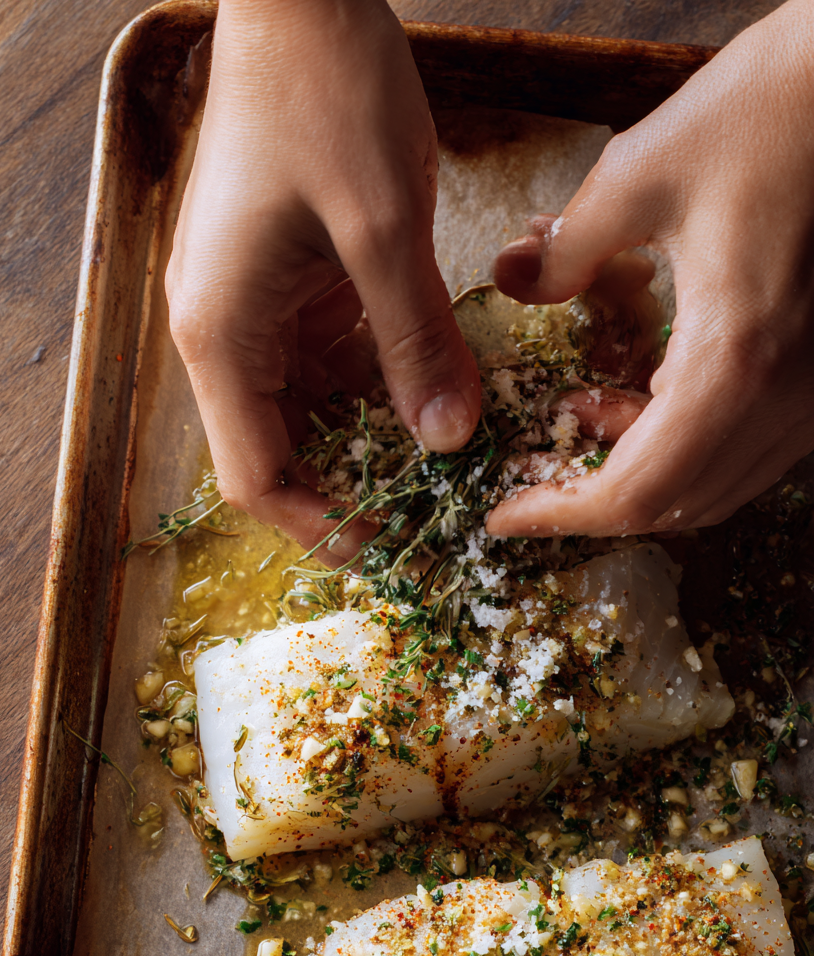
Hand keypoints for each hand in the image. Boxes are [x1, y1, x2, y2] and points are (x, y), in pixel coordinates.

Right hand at [166, 0, 479, 554]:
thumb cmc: (323, 94)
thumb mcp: (382, 228)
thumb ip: (417, 342)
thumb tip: (451, 441)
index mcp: (221, 334)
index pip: (255, 477)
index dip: (319, 525)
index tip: (390, 546)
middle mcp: (225, 331)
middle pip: (281, 449)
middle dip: (354, 483)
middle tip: (436, 506)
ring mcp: (255, 305)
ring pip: (311, 408)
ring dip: (374, 433)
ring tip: (448, 454)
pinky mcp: (290, 279)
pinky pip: (332, 357)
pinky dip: (381, 380)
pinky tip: (436, 386)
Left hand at [487, 0, 813, 539]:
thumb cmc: (770, 111)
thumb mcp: (639, 172)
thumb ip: (567, 248)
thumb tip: (514, 279)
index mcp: (732, 363)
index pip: (635, 492)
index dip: (560, 515)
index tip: (502, 515)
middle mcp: (784, 398)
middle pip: (676, 505)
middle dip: (592, 500)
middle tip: (534, 470)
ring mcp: (812, 394)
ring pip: (716, 485)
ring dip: (640, 472)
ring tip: (580, 410)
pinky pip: (747, 447)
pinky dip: (684, 443)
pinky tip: (643, 388)